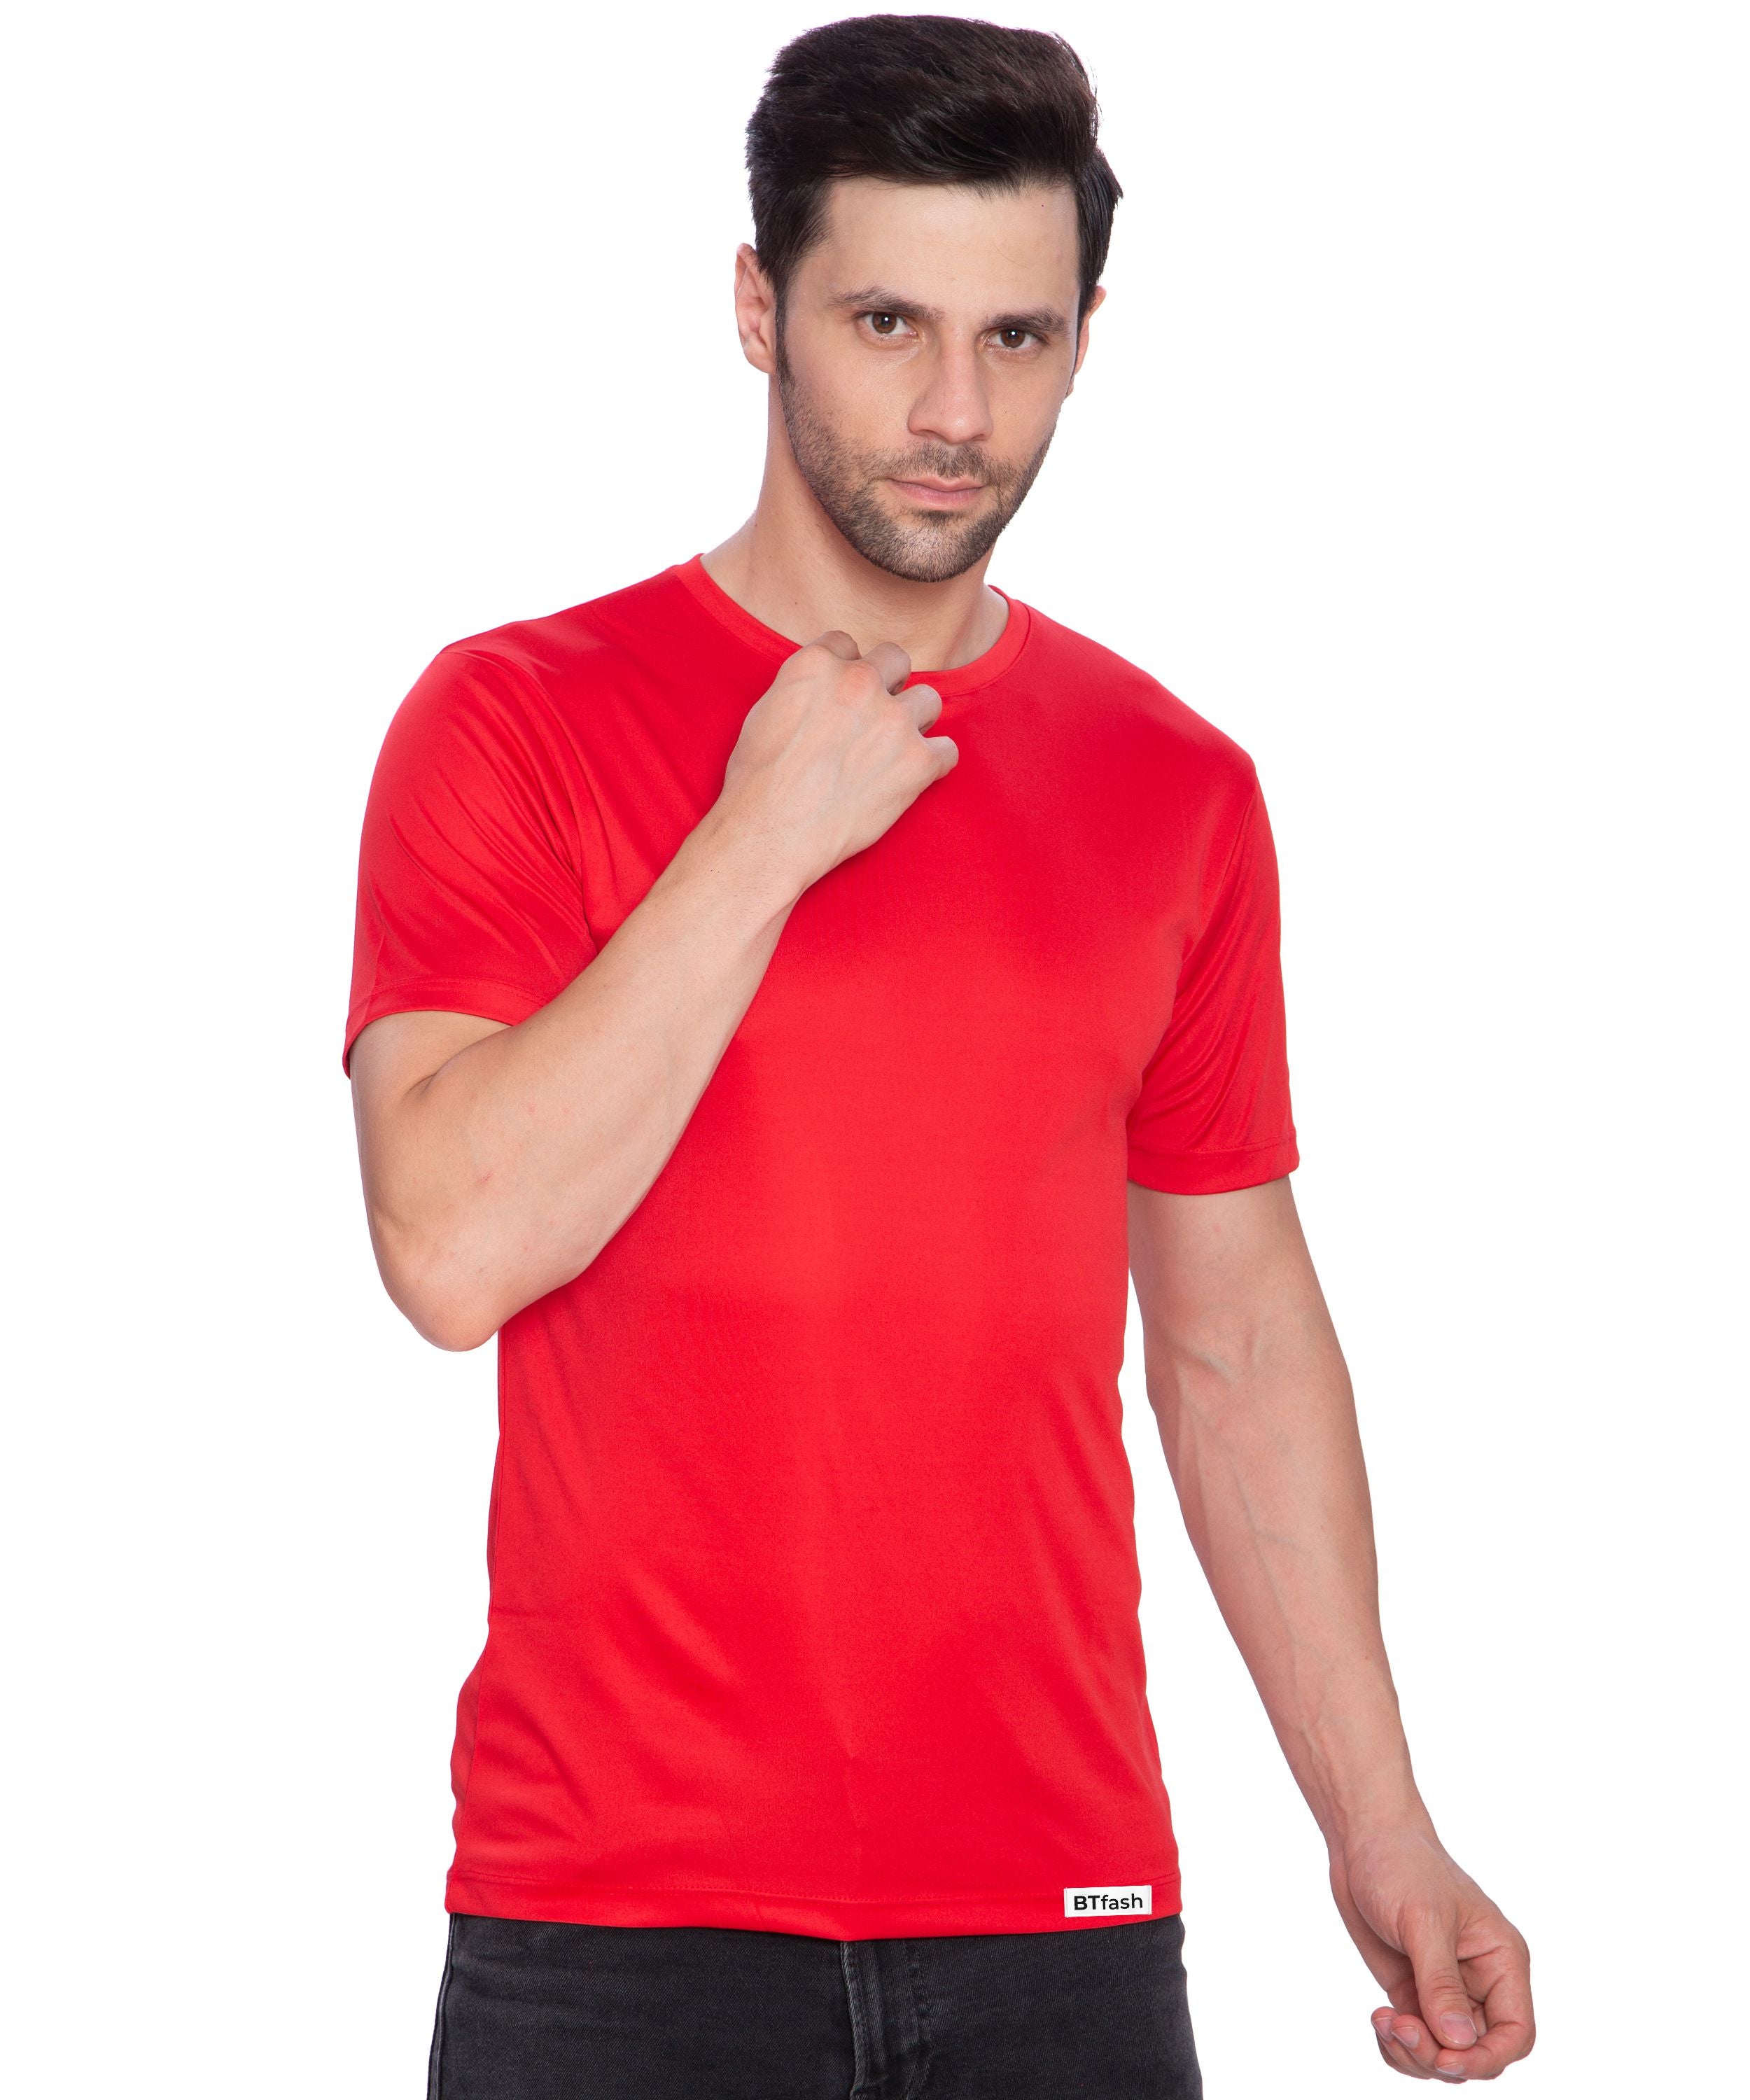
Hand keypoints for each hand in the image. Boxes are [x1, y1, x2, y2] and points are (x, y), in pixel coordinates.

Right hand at [716, 632, 956, 894]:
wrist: (769, 835)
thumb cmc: (757, 783)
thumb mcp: (765, 713)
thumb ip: (804, 687)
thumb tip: (822, 689)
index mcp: (817, 664)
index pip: (848, 643)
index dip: (847, 670)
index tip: (843, 697)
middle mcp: (859, 682)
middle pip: (896, 659)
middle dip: (888, 684)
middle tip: (874, 719)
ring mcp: (893, 720)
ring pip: (928, 700)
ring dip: (914, 722)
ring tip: (893, 752)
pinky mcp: (917, 762)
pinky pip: (947, 750)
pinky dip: (934, 764)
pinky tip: (911, 778)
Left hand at [1330, 1824, 1533, 2080]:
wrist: (1363, 1840)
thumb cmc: (1402, 1865)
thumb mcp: (1423, 1921)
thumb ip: (1441, 1983)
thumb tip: (1459, 2043)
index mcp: (1502, 1960)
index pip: (1516, 2034)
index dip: (1486, 2058)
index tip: (1445, 2058)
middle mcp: (1481, 1982)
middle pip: (1479, 2053)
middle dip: (1440, 2056)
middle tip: (1400, 2028)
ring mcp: (1446, 1991)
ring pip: (1447, 2054)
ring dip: (1415, 2054)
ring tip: (1384, 2022)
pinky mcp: (1414, 1992)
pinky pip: (1418, 2041)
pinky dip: (1398, 2046)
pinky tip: (1379, 2021)